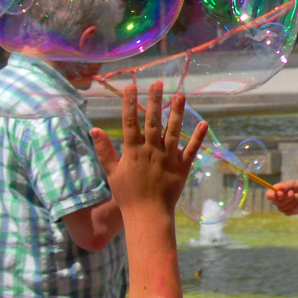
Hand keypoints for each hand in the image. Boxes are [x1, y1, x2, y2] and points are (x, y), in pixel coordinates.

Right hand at [92, 82, 206, 213]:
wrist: (147, 215)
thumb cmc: (127, 195)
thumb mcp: (112, 172)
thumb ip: (104, 150)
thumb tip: (93, 129)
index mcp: (133, 151)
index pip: (130, 121)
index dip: (130, 103)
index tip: (131, 87)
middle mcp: (151, 151)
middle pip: (153, 121)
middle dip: (155, 100)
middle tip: (158, 82)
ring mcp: (168, 158)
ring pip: (173, 131)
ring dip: (177, 112)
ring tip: (180, 95)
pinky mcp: (182, 166)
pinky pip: (192, 149)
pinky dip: (197, 137)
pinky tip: (203, 123)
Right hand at [266, 179, 297, 215]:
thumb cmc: (297, 186)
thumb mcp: (292, 183)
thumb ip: (285, 185)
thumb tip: (279, 188)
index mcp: (275, 191)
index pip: (269, 195)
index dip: (273, 195)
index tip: (281, 193)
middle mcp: (276, 200)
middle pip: (278, 203)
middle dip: (288, 197)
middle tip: (293, 193)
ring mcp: (281, 208)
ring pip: (286, 207)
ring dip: (294, 200)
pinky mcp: (288, 212)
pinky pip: (292, 211)